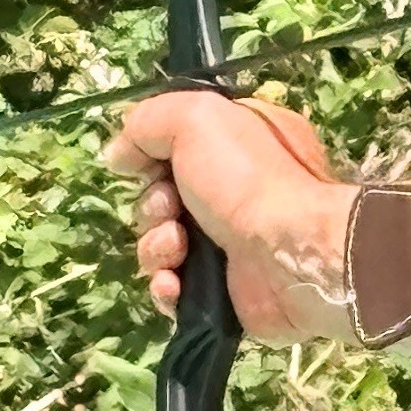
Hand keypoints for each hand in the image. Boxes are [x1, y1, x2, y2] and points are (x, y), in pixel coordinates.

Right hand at [109, 92, 353, 340]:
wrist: (291, 256)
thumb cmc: (248, 178)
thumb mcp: (197, 118)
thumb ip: (148, 123)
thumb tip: (120, 155)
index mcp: (237, 144)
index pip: (176, 146)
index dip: (152, 156)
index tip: (145, 164)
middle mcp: (234, 192)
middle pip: (161, 197)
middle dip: (152, 206)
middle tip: (170, 210)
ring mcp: (229, 244)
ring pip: (161, 244)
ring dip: (156, 246)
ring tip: (177, 248)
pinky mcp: (223, 291)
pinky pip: (173, 287)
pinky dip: (167, 286)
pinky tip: (176, 284)